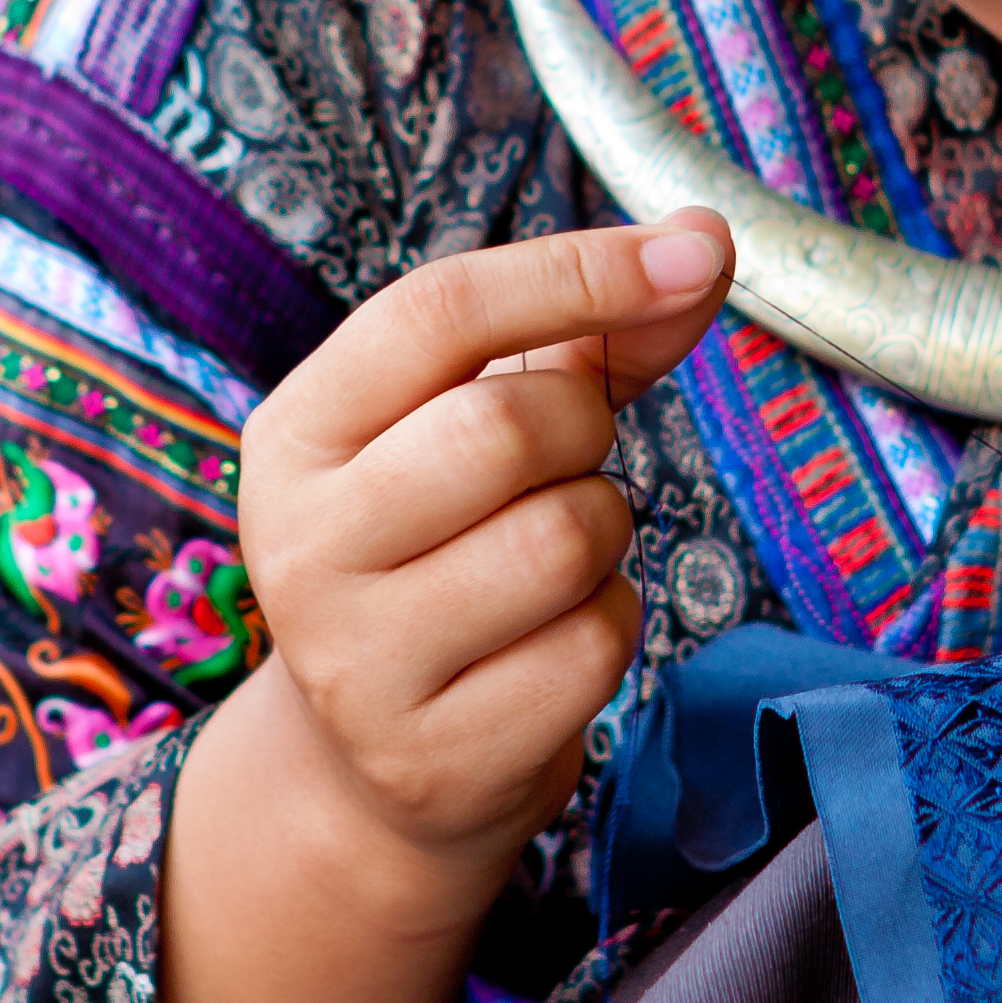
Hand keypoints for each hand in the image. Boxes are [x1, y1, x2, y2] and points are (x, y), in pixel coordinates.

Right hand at [226, 209, 739, 926]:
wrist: (379, 763)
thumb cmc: (447, 551)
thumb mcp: (478, 427)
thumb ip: (589, 334)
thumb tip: (704, 239)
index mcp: (297, 434)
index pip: (434, 312)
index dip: (577, 270)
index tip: (690, 252)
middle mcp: (301, 544)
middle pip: (505, 427)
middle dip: (586, 430)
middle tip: (571, 462)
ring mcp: (357, 662)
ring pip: (561, 542)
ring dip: (602, 535)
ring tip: (552, 558)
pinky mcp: (435, 756)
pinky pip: (591, 648)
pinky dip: (608, 628)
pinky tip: (552, 642)